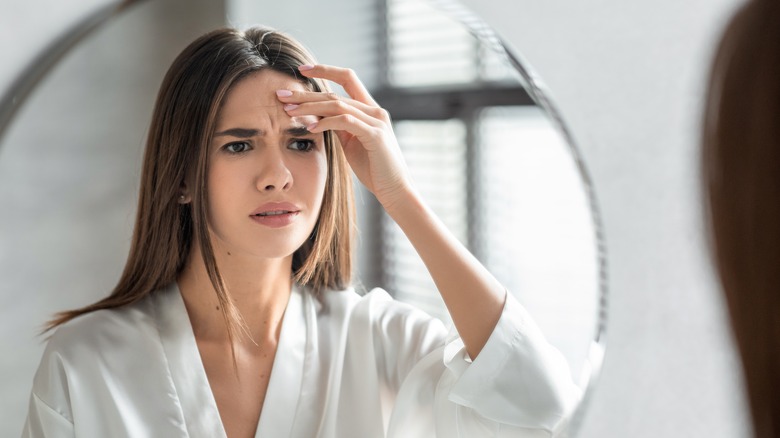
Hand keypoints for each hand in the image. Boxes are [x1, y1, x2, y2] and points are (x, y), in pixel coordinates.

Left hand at [276, 64, 412, 210]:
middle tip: (281, 95)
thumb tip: (318, 116)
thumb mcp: (351, 143)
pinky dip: (326, 122)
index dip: (325, 70)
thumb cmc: (374, 169)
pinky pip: (346, 122)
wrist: (395, 190)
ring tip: (289, 111)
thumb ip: (339, 127)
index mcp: (370, 109)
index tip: (301, 70)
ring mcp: (377, 121)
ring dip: (310, 107)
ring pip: (337, 105)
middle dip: (305, 94)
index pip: (347, 78)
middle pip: (335, 94)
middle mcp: (375, 110)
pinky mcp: (375, 135)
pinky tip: (310, 127)